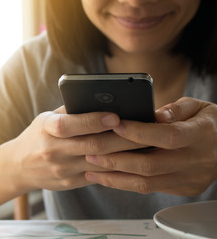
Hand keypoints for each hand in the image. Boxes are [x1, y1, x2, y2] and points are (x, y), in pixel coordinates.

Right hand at [12, 106, 145, 191]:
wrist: (19, 166)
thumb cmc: (38, 136)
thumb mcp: (46, 119)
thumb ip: (71, 111)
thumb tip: (103, 101)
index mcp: (45, 129)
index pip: (68, 125)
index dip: (92, 121)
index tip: (115, 116)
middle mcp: (53, 151)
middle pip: (92, 146)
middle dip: (122, 139)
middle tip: (147, 130)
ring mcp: (62, 170)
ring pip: (100, 163)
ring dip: (126, 155)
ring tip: (147, 146)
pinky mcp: (69, 183)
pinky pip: (98, 176)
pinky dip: (118, 169)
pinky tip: (134, 161)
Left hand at [85, 97, 216, 195]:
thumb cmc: (209, 123)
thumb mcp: (199, 107)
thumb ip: (176, 109)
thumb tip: (154, 115)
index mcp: (200, 135)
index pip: (166, 136)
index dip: (139, 132)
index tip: (114, 125)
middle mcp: (195, 160)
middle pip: (150, 165)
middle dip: (116, 160)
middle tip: (90, 152)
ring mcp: (189, 178)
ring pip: (146, 183)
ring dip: (114, 177)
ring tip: (91, 170)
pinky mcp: (183, 189)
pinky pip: (150, 189)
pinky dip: (126, 183)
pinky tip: (108, 177)